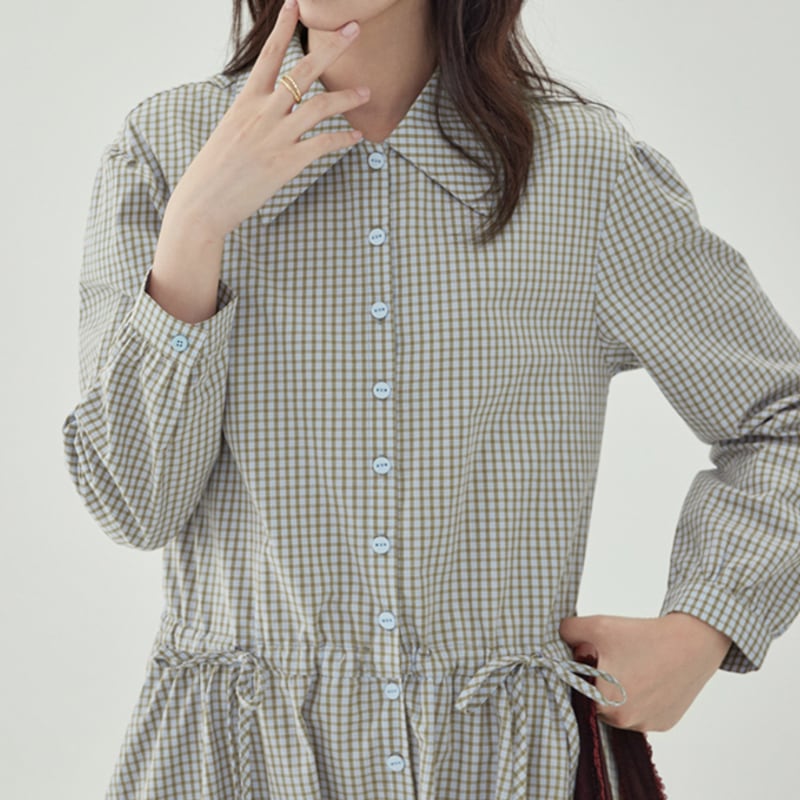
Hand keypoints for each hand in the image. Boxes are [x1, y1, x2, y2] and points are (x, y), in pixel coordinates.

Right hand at [167, 0, 369, 239]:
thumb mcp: (228, 132)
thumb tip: (267, 111)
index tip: (297, 3)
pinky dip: (344, 138)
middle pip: (304, 70)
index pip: (269, 54)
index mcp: (245, 101)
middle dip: (332, 47)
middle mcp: (263, 112)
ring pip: (322, 106)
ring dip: (349, 96)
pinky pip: (324, 143)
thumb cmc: (213, 172)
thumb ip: (252, 117)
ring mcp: (277, 136)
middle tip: (353, 29)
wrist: (202, 203)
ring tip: (367, 91)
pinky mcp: (288, 163)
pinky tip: (357, 137)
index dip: (284, 27)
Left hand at [559, 612, 732, 731]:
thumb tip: (557, 638)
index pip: (577, 691)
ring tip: (632, 666)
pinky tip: (647, 677)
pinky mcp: (663, 724)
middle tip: (612, 659)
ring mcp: (645, 725)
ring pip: (618, 710)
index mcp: (603, 702)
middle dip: (598, 682)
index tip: (590, 657)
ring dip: (619, 692)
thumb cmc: (642, 635)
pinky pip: (640, 713)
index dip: (580, 671)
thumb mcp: (597, 625)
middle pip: (596, 702)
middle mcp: (624, 721)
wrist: (692, 643)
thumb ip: (568, 632)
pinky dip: (639, 698)